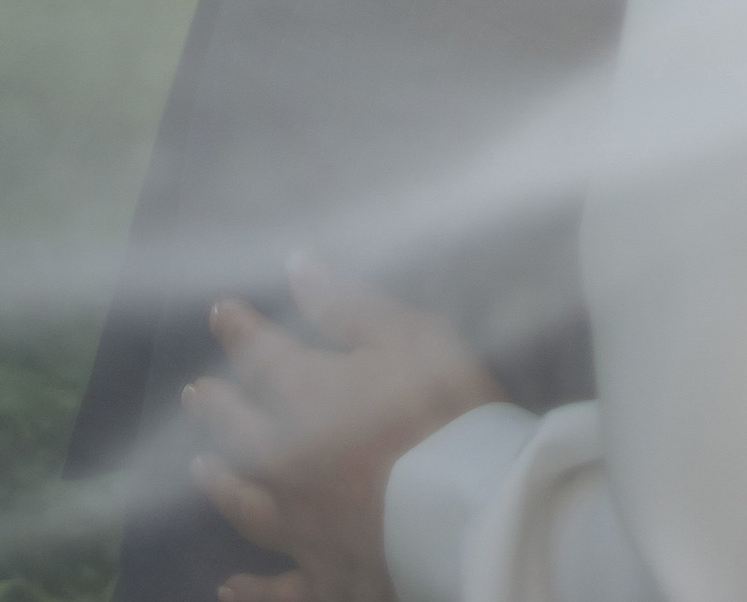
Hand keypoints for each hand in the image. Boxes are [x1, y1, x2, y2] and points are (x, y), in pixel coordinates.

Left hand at [183, 258, 502, 601]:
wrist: (463, 509)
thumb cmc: (443, 411)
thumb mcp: (409, 336)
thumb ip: (347, 306)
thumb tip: (296, 267)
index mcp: (310, 398)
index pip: (265, 356)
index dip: (241, 330)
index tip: (219, 311)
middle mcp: (289, 464)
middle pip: (242, 431)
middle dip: (217, 406)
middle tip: (195, 392)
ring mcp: (301, 526)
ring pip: (247, 505)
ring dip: (220, 485)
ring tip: (201, 468)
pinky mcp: (323, 575)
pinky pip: (277, 588)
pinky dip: (250, 589)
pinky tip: (228, 587)